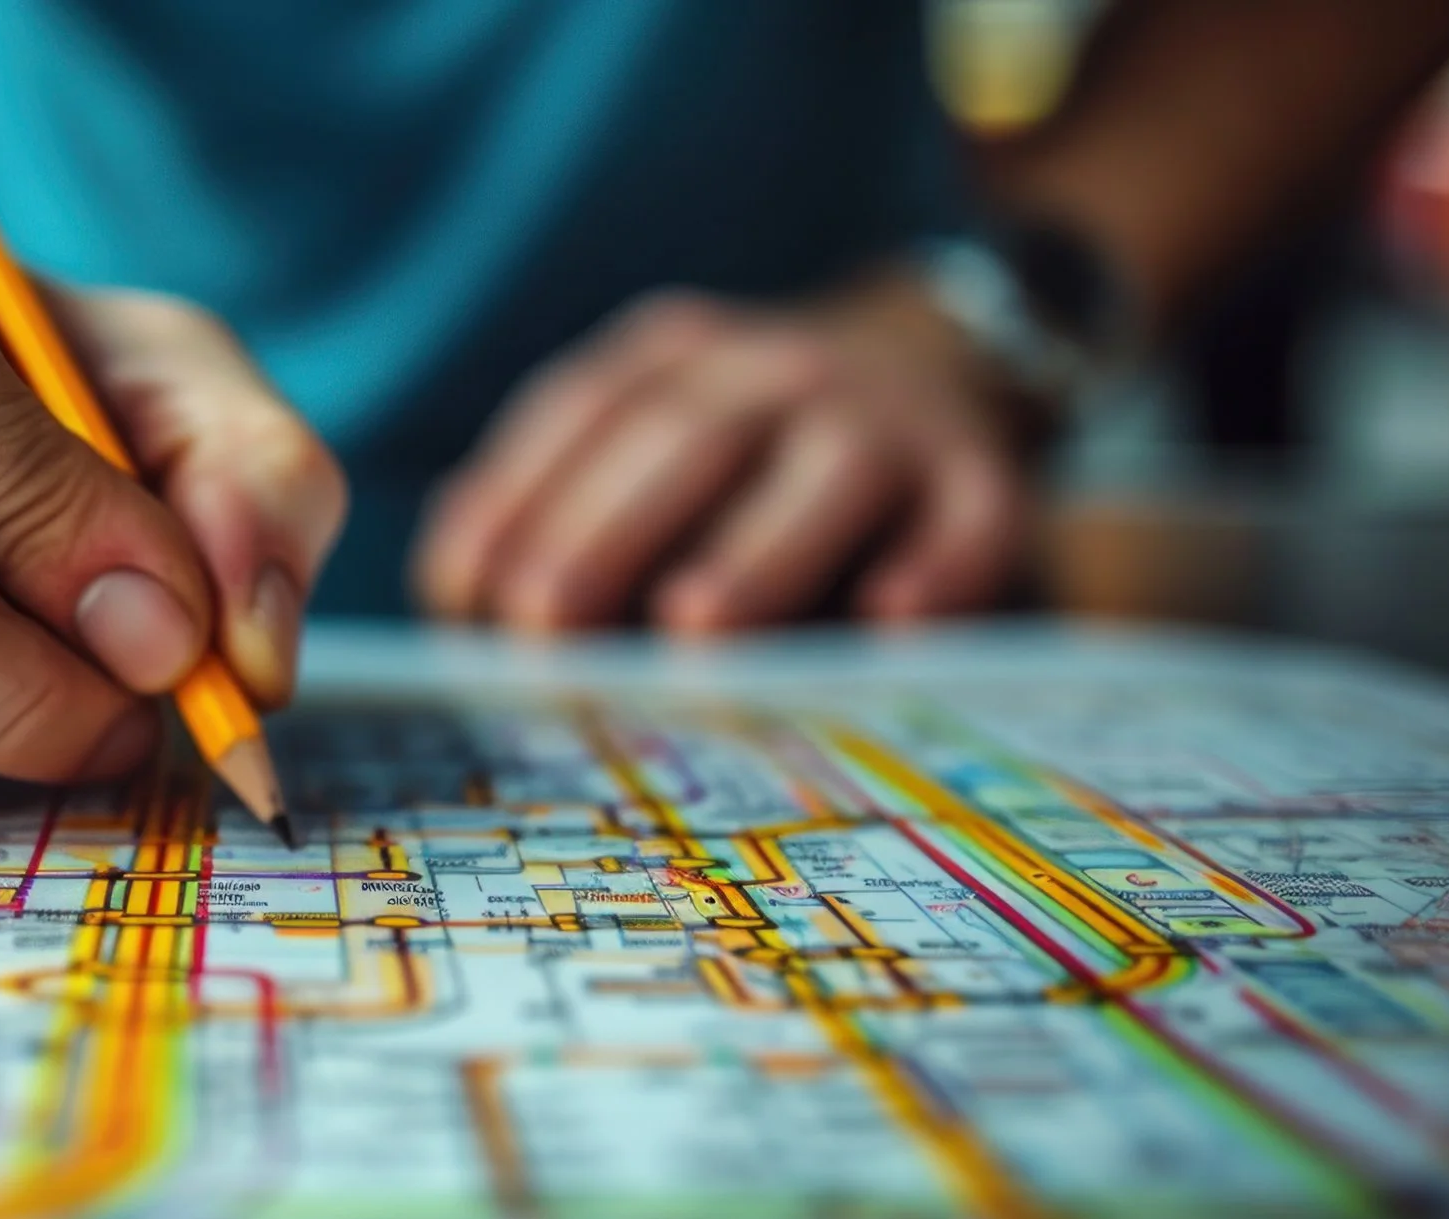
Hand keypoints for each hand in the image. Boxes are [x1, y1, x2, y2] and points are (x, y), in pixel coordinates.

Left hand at [412, 274, 1030, 632]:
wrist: (940, 369)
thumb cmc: (746, 460)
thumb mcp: (649, 449)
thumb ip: (562, 509)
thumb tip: (466, 612)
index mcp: (675, 357)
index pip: (580, 416)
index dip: (515, 501)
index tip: (463, 598)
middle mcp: (778, 369)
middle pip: (685, 438)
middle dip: (604, 534)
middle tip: (543, 627)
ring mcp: (889, 419)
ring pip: (823, 473)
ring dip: (753, 553)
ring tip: (691, 630)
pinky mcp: (984, 481)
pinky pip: (966, 518)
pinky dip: (934, 568)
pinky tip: (890, 623)